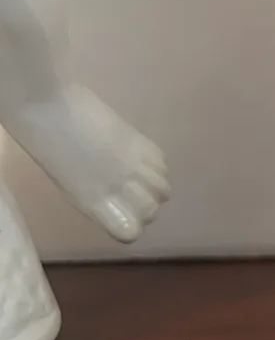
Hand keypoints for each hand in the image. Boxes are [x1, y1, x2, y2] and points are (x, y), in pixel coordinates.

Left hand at [7, 85, 168, 242]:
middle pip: (152, 210)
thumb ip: (97, 197)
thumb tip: (118, 201)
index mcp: (94, 202)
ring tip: (139, 177)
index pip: (130, 231)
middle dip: (146, 207)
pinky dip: (156, 166)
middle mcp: (120, 187)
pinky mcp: (144, 143)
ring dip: (154, 186)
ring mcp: (135, 165)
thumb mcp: (69, 184)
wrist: (51, 108)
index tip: (122, 216)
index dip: (129, 225)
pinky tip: (140, 159)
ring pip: (163, 188)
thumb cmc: (47, 147)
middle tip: (131, 195)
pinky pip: (162, 164)